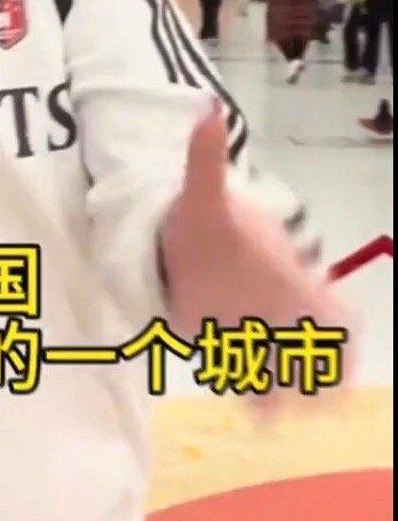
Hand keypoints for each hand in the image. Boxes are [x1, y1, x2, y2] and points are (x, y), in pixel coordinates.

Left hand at [159, 101, 350, 393]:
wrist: (183, 243)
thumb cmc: (204, 226)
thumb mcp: (199, 196)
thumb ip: (204, 160)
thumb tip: (205, 111)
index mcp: (286, 277)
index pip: (330, 310)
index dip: (339, 334)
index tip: (334, 351)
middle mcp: (284, 310)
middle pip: (317, 350)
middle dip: (311, 373)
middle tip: (296, 391)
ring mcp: (264, 333)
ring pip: (290, 371)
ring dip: (282, 390)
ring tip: (265, 409)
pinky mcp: (235, 350)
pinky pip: (258, 382)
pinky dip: (257, 397)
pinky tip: (248, 407)